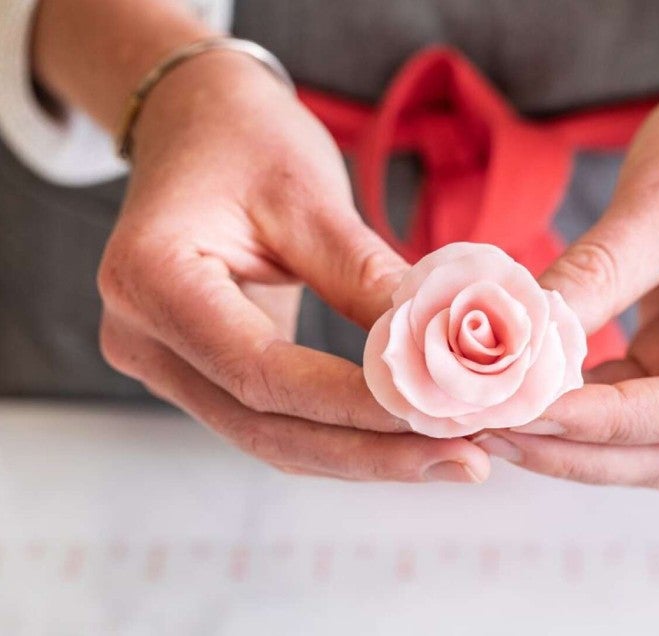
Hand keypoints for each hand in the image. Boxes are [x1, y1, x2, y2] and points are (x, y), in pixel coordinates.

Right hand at [97, 53, 488, 482]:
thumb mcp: (307, 191)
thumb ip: (362, 274)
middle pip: (262, 425)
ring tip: (454, 456)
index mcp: (151, 279)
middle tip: (465, 460)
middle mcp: (141, 337)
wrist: (196, 124)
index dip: (353, 404)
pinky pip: (274, 418)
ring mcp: (164, 363)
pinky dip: (343, 432)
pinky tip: (408, 436)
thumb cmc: (245, 139)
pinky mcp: (199, 371)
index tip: (439, 414)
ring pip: (270, 437)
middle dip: (371, 452)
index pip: (259, 371)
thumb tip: (437, 348)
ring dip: (365, 454)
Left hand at [473, 0, 658, 487]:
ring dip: (576, 442)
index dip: (604, 422)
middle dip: (579, 450)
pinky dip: (586, 413)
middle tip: (488, 431)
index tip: (519, 413)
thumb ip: (596, 277)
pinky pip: (643, 410)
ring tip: (495, 419)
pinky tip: (530, 397)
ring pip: (657, 447)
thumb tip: (517, 345)